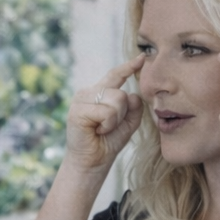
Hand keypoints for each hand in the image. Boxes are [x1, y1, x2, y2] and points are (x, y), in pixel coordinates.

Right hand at [63, 55, 144, 174]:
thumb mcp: (128, 123)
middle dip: (122, 113)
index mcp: (99, 93)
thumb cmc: (108, 142)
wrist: (93, 162)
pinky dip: (107, 125)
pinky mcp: (77, 111)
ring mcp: (81, 100)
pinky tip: (97, 131)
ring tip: (102, 129)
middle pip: (120, 93)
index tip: (142, 58)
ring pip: (115, 100)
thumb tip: (134, 94)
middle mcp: (88, 93)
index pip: (115, 75)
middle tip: (108, 127)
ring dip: (114, 120)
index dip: (128, 67)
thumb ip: (134, 108)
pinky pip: (106, 112)